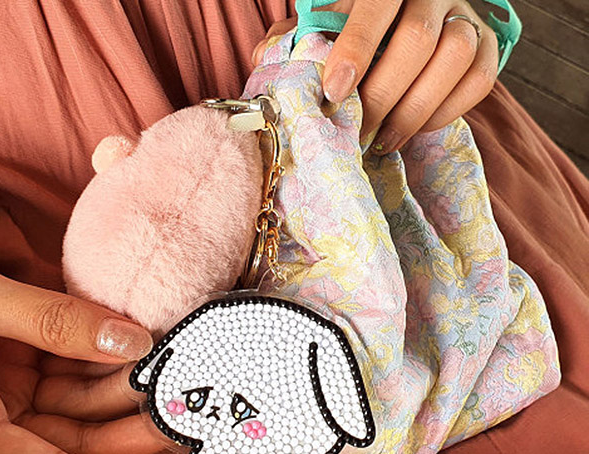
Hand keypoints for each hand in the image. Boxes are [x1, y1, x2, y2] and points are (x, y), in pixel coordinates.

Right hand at [0, 235, 182, 453]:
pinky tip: (142, 334)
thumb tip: (131, 340)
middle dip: (139, 423)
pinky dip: (108, 344)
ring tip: (178, 364)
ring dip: (129, 378)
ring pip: (87, 391)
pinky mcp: (21, 343)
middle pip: (86, 433)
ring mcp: (11, 375)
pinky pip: (76, 352)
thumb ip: (47, 321)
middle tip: (194, 408)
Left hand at [252, 0, 497, 150]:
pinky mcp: (487, 44)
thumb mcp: (322, 26)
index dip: (356, 49)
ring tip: (383, 140)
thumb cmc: (352, 31)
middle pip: (417, 39)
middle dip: (382, 97)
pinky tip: (415, 129)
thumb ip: (298, 38)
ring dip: (415, 109)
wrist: (403, 26)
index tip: (335, 94)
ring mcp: (464, 15)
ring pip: (455, 58)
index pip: (376, 4)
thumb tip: (267, 58)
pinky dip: (446, 111)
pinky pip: (480, 79)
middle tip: (357, 134)